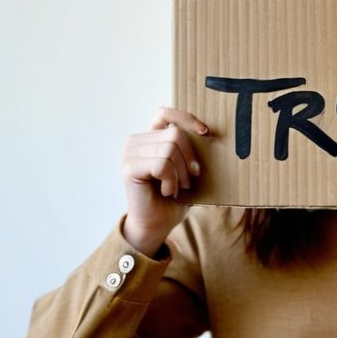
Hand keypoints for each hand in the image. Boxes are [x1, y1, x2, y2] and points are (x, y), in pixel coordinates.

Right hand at [121, 107, 209, 255]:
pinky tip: (168, 191)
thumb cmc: (175, 196)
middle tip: (188, 181)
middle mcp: (135, 141)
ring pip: (169, 149)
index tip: (205, 132)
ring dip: (181, 173)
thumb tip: (208, 130)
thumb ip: (187, 147)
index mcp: (148, 138)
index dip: (186, 118)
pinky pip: (162, 164)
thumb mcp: (185, 167)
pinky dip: (171, 180)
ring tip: (177, 188)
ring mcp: (129, 153)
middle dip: (189, 159)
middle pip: (174, 134)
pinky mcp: (129, 167)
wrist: (157, 224)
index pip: (165, 113)